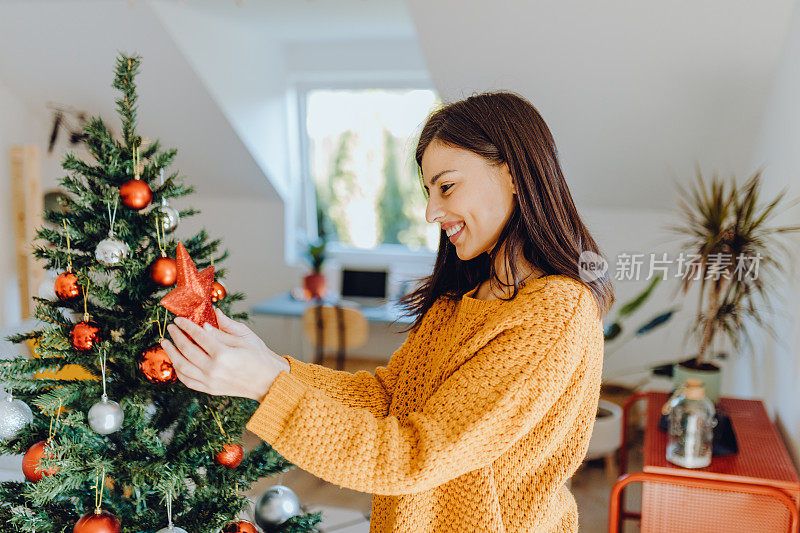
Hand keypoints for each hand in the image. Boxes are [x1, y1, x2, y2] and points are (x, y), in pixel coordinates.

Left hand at [160, 309, 288, 401]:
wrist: (268, 381)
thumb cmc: (259, 357)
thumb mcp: (245, 338)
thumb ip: (225, 328)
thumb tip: (208, 319)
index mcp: (223, 353)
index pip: (199, 335)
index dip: (187, 325)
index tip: (179, 319)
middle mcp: (214, 369)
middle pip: (187, 350)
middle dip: (176, 336)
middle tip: (171, 328)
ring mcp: (210, 381)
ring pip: (182, 367)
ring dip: (171, 354)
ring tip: (166, 343)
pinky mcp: (210, 390)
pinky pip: (187, 381)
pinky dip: (178, 371)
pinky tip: (176, 361)